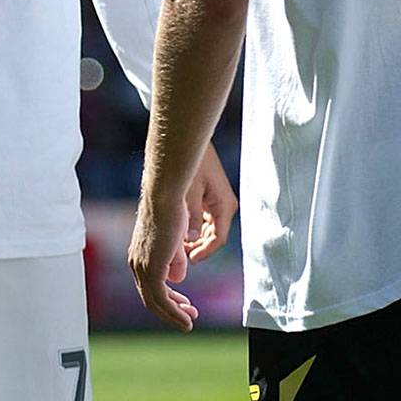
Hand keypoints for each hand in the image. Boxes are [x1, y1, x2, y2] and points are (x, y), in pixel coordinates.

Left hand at [129, 192, 199, 330]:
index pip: (150, 286)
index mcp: (140, 257)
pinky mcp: (151, 268)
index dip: (168, 299)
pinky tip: (186, 317)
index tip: (185, 305)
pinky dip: (174, 312)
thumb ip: (174, 260)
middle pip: (150, 297)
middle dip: (171, 311)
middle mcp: (137, 264)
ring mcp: (142, 266)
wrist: (165, 198)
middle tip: (188, 318)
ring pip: (154, 301)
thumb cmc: (172, 212)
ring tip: (188, 322)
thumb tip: (176, 279)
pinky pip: (161, 298)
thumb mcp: (175, 241)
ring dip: (173, 315)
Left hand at [182, 143, 237, 262]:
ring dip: (194, 237)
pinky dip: (192, 226)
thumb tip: (192, 240)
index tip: (189, 260)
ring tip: (176, 244)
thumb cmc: (189, 163)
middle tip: (179, 255)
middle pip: (213, 236)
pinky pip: (202, 218)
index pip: (218, 239)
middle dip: (198, 246)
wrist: (187, 141)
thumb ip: (191, 216)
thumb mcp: (189, 191)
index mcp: (224, 206)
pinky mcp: (208, 197)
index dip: (204, 252)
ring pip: (207, 228)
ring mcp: (216, 201)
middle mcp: (223, 206)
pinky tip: (178, 229)